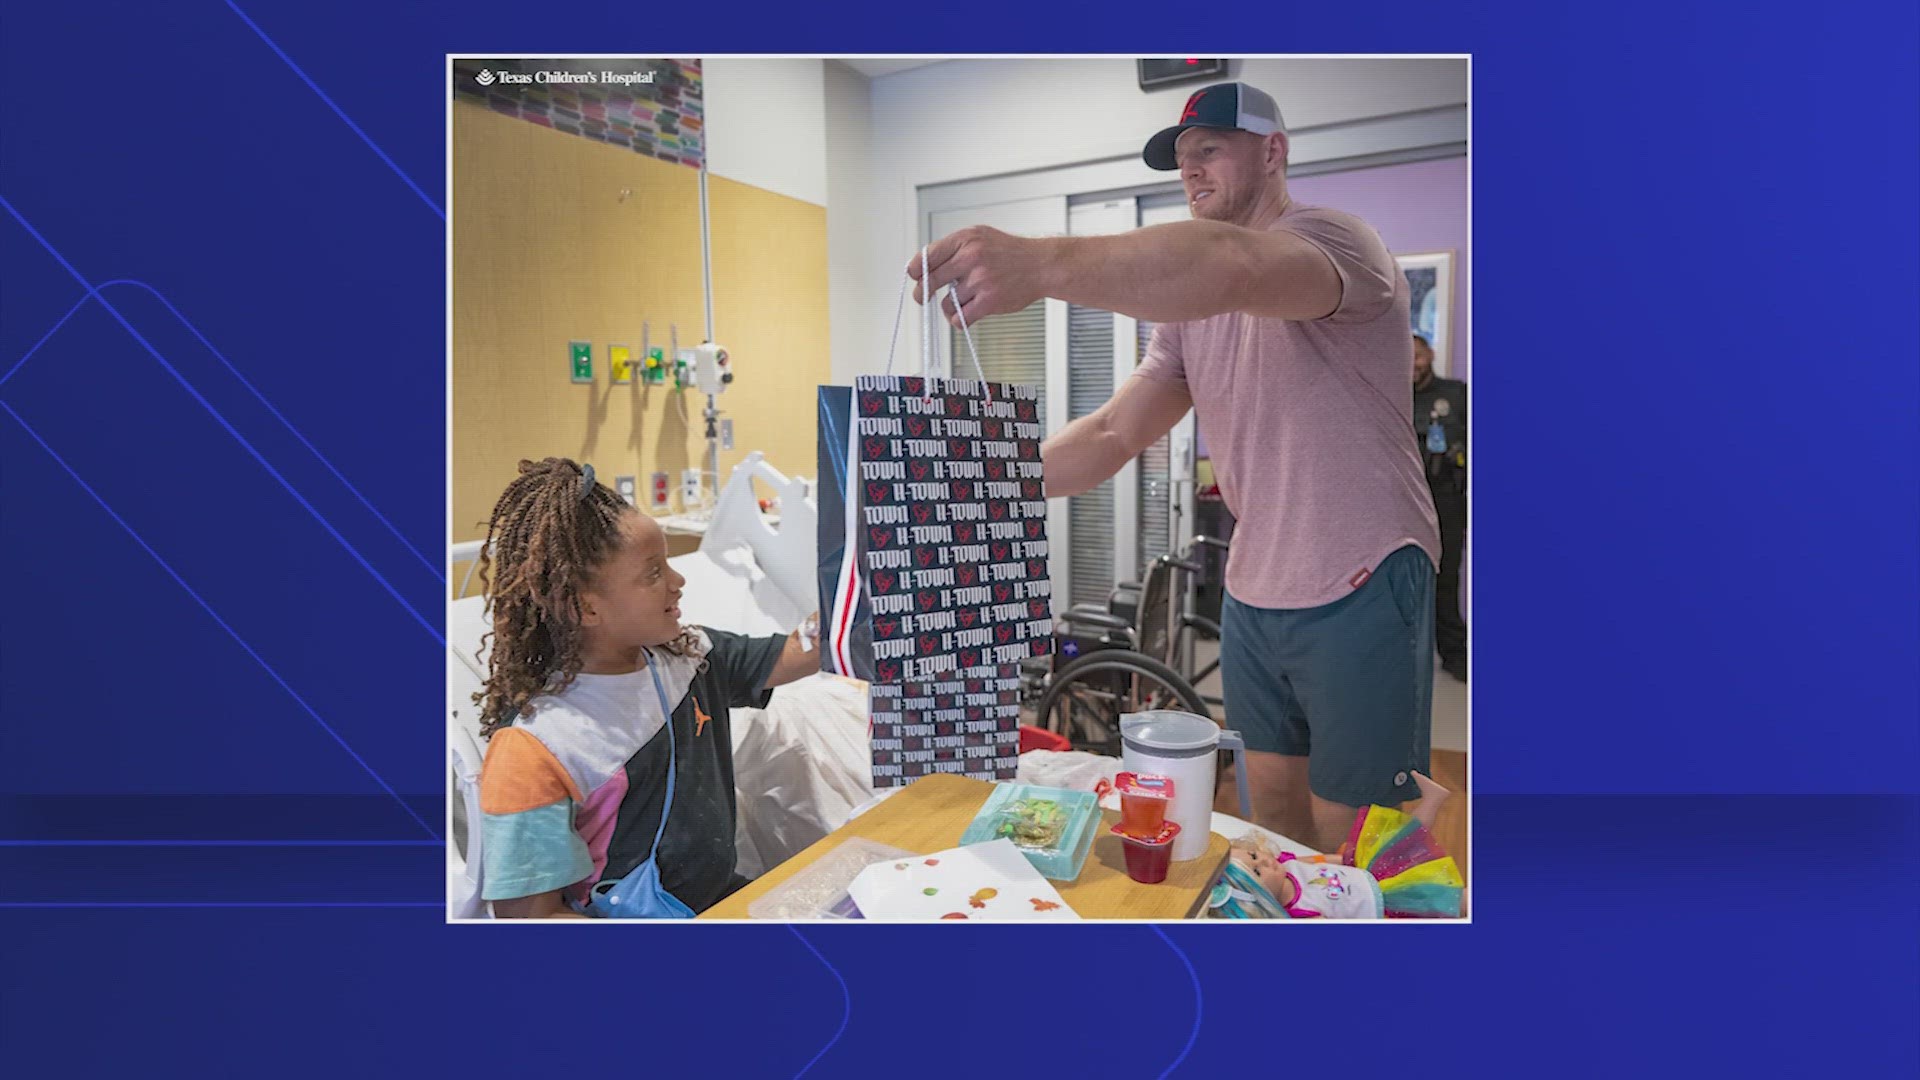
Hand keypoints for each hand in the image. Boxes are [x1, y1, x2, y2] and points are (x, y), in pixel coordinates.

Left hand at [907, 225, 1049, 328]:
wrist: (1041, 265)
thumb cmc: (1009, 252)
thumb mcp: (979, 236)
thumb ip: (953, 248)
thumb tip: (923, 266)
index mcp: (965, 239)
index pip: (926, 257)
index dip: (915, 270)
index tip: (915, 277)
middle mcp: (970, 257)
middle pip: (929, 281)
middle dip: (923, 293)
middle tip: (923, 298)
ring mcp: (980, 280)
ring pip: (946, 303)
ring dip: (950, 307)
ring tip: (962, 302)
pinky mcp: (989, 301)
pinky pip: (960, 318)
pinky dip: (959, 320)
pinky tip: (967, 314)